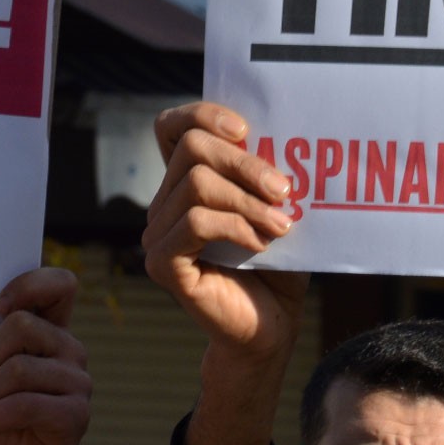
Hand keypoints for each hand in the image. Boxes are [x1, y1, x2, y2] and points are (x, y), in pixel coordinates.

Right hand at [142, 103, 306, 444]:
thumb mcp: (277, 211)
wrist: (271, 330)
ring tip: (283, 226)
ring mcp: (157, 235)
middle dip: (245, 162)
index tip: (247, 130)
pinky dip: (237, 227)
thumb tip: (284, 138)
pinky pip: (196, 223)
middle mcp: (163, 204)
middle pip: (191, 148)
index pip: (172, 127)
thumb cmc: (277, 270)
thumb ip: (267, 176)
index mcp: (186, 184)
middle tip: (286, 191)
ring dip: (250, 201)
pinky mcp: (163, 264)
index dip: (203, 114)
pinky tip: (261, 246)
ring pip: (196, 184)